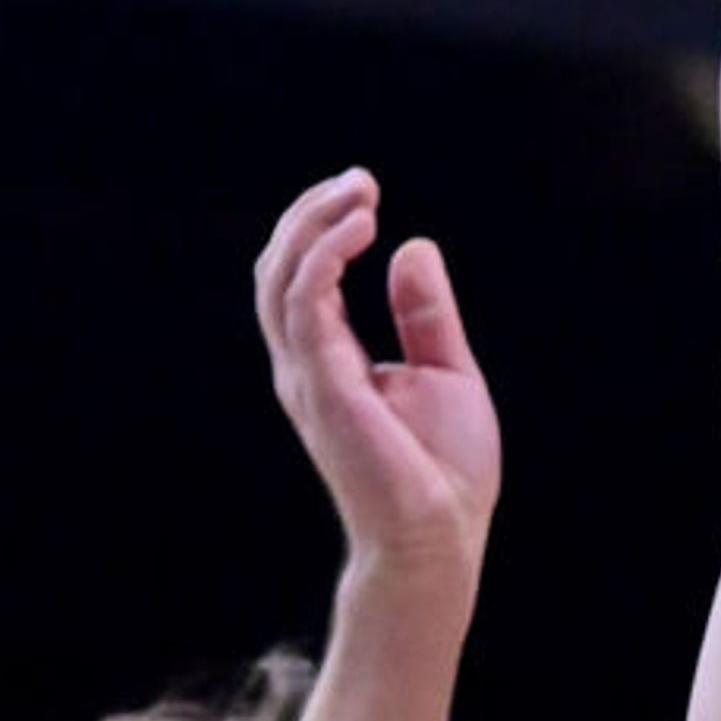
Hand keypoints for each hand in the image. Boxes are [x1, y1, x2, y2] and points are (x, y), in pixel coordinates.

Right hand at [258, 171, 498, 597]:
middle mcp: (305, 366)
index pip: (299, 278)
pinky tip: (361, 230)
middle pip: (276, 270)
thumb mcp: (445, 371)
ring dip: (315, 225)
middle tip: (359, 181)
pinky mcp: (326, 387)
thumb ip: (424, 313)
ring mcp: (309, 377)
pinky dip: (325, 257)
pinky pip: (306, 305)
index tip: (365, 189)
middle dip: (308, 215)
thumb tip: (414, 246)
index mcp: (327, 362)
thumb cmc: (442, 472)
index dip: (321, 226)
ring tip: (360, 195)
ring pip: (281, 280)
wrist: (440, 539)